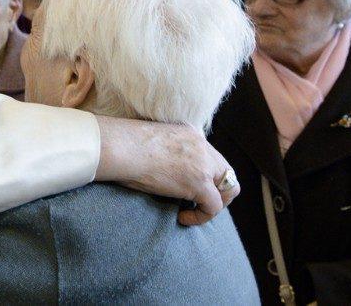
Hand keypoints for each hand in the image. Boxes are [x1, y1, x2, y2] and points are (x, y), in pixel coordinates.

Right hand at [94, 116, 237, 225]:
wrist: (120, 146)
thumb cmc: (122, 145)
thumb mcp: (150, 143)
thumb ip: (164, 152)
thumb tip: (158, 169)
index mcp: (189, 133)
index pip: (210, 155)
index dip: (204, 174)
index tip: (186, 186)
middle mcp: (201, 145)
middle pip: (226, 171)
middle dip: (218, 190)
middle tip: (198, 202)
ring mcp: (203, 164)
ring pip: (230, 188)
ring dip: (216, 203)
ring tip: (194, 211)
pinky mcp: (199, 183)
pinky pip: (214, 206)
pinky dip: (201, 216)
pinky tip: (182, 217)